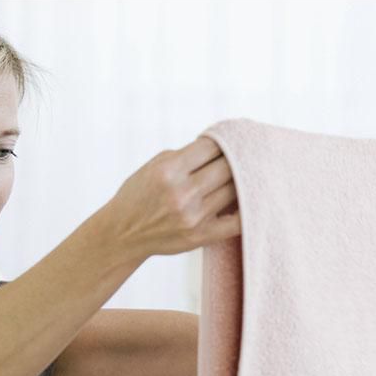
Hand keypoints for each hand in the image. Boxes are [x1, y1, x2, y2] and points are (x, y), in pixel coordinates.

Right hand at [107, 135, 240, 257]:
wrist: (123, 232)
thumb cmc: (140, 193)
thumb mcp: (155, 166)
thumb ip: (186, 155)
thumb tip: (221, 146)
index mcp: (169, 170)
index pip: (212, 147)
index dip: (225, 140)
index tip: (233, 139)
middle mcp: (182, 193)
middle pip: (227, 167)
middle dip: (238, 158)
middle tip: (247, 155)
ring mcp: (193, 216)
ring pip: (234, 190)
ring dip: (244, 181)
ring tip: (250, 173)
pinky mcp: (201, 236)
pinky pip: (236, 223)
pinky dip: (248, 209)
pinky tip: (252, 200)